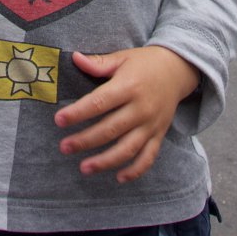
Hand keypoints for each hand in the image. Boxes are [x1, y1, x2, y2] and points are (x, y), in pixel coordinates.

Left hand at [54, 46, 199, 183]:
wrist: (177, 70)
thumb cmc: (144, 63)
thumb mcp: (122, 57)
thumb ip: (98, 63)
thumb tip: (74, 58)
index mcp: (129, 86)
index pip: (100, 102)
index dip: (78, 112)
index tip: (59, 120)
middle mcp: (141, 108)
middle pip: (110, 129)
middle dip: (85, 140)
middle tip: (64, 147)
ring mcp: (151, 124)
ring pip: (127, 148)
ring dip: (105, 161)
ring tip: (84, 167)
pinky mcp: (159, 135)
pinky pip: (148, 157)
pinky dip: (135, 170)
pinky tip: (118, 177)